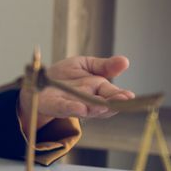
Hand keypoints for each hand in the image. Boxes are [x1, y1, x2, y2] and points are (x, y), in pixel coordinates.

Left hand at [17, 55, 133, 129]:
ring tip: (104, 105)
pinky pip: (65, 108)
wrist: (39, 82)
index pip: (113, 94)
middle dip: (113, 103)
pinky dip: (73, 108)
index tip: (130, 96)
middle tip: (123, 100)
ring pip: (87, 110)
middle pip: (103, 105)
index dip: (121, 96)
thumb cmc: (65, 76)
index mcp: (98, 89)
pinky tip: (80, 108)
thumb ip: (104, 66)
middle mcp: (88, 100)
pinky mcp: (55, 106)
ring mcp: (72, 105)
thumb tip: (125, 61)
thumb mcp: (86, 65)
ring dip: (95, 108)